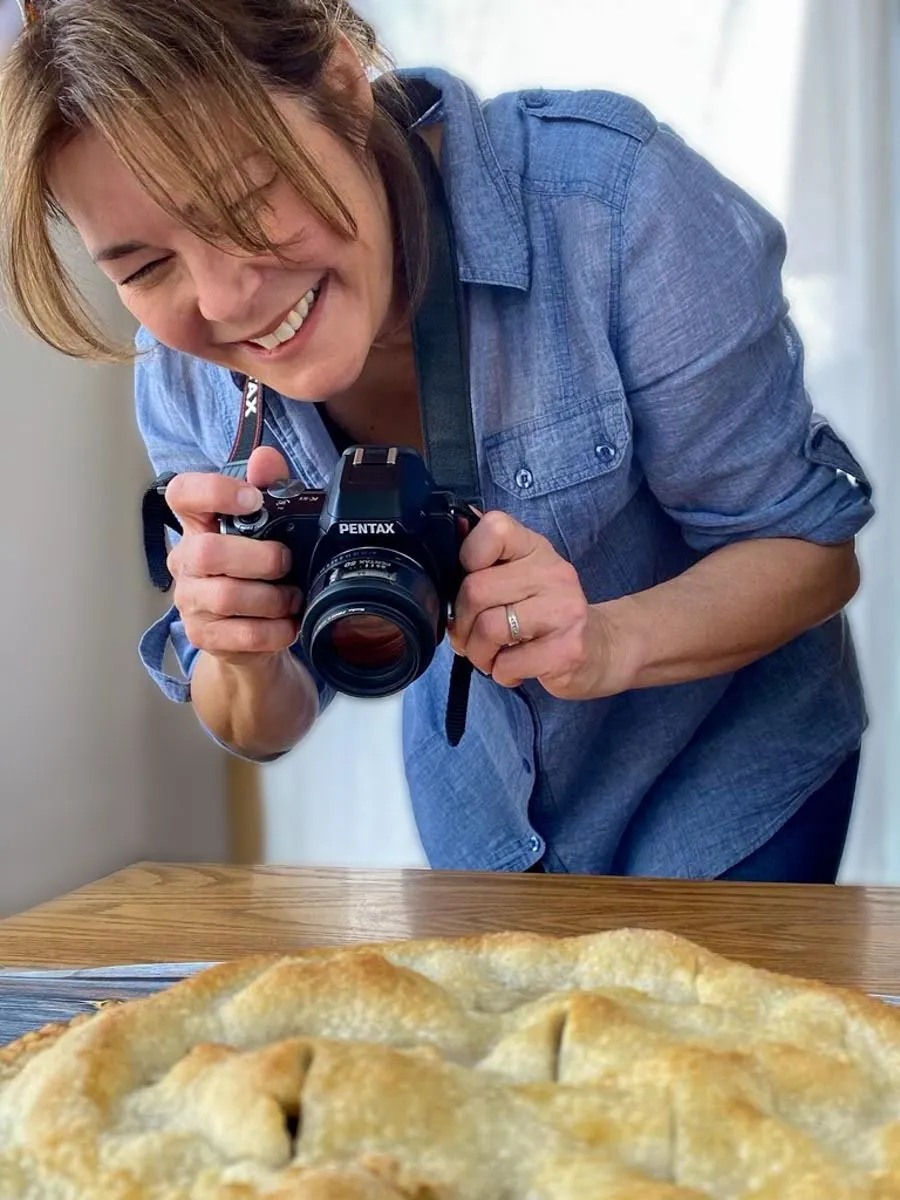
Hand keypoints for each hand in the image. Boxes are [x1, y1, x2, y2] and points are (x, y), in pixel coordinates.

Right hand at [164, 447, 302, 664]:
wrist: (251, 637)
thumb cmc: (259, 573)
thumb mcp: (271, 529)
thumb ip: (270, 489)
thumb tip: (266, 457)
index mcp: (198, 526)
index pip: (182, 494)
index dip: (215, 491)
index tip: (253, 499)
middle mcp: (186, 562)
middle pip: (207, 552)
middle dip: (260, 558)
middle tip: (286, 562)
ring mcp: (191, 602)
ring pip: (228, 597)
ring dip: (273, 597)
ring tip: (293, 597)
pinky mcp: (204, 637)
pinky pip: (243, 634)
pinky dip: (276, 630)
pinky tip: (287, 624)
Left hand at [450, 510, 615, 699]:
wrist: (603, 648)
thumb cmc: (549, 615)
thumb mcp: (523, 579)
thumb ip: (487, 570)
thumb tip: (437, 578)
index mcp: (535, 548)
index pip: (494, 529)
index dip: (468, 556)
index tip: (470, 581)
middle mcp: (553, 573)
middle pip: (476, 589)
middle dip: (462, 623)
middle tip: (470, 638)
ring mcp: (565, 610)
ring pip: (488, 628)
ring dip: (478, 653)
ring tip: (491, 657)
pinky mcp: (568, 649)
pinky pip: (508, 663)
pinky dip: (500, 673)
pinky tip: (514, 669)